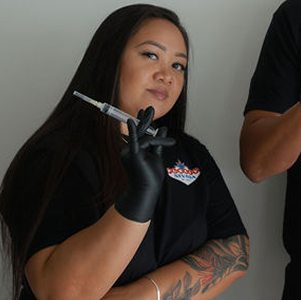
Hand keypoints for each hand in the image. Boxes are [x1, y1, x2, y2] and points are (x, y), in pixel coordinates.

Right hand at [115, 107, 174, 222]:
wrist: (147, 191)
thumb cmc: (151, 177)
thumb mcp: (157, 155)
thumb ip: (158, 142)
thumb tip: (162, 128)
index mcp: (134, 150)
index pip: (140, 133)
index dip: (143, 122)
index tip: (146, 112)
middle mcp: (129, 149)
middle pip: (139, 131)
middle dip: (145, 119)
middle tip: (150, 108)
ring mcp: (129, 152)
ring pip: (146, 138)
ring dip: (160, 140)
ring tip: (172, 142)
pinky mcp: (133, 155)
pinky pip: (135, 140)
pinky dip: (133, 130)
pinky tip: (130, 121)